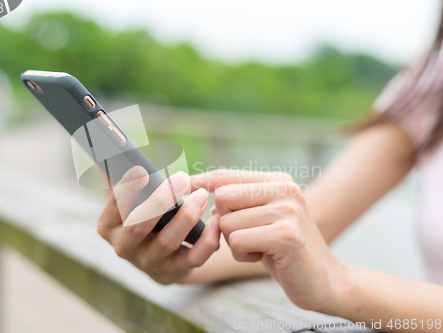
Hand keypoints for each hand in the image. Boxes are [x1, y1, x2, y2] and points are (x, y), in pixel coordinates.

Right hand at [97, 167, 220, 284]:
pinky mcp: (175, 271)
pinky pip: (193, 258)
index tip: (141, 169)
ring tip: (202, 196)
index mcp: (109, 225)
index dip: (127, 188)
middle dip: (160, 201)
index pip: (115, 205)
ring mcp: (149, 262)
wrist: (157, 258)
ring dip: (187, 217)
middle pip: (139, 226)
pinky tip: (215, 221)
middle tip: (181, 179)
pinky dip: (207, 241)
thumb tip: (106, 146)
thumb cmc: (142, 217)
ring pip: (168, 242)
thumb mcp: (126, 200)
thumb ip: (117, 176)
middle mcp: (124, 247)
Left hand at [191, 170, 346, 312]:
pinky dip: (243, 255)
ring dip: (235, 244)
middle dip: (225, 223)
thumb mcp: (262, 219)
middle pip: (222, 197)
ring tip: (259, 249)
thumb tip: (199, 191)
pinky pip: (238, 241)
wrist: (325, 282)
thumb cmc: (284, 251)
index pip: (227, 175)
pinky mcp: (286, 235)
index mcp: (278, 181)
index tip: (180, 184)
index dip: (200, 181)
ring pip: (227, 223)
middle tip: (247, 237)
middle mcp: (284, 189)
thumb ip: (239, 203)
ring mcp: (288, 210)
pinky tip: (263, 258)